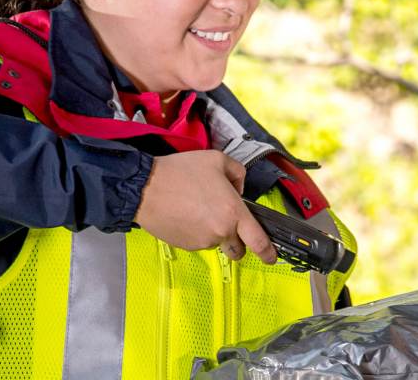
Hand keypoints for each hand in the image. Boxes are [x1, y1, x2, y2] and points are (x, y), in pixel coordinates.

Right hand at [133, 150, 275, 263]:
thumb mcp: (217, 160)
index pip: (258, 241)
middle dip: (237, 241)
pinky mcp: (186, 246)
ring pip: (216, 243)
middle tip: (226, 222)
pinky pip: (199, 242)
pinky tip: (186, 214)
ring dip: (213, 231)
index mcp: (233, 212)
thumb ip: (238, 173)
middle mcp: (220, 231)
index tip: (271, 256)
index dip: (268, 253)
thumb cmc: (179, 173)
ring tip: (197, 208)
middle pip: (237, 249)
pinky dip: (196, 232)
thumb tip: (239, 188)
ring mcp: (202, 241)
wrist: (146, 188)